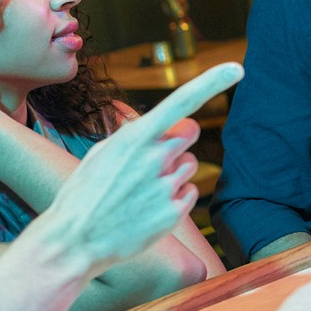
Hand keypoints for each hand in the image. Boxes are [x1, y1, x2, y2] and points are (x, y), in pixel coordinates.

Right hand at [37, 63, 244, 275]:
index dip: (211, 83)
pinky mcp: (174, 213)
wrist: (74, 241)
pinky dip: (175, 199)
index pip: (180, 102)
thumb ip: (137, 135)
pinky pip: (190, 193)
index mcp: (134, 138)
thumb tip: (168, 126)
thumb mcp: (103, 153)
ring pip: (190, 166)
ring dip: (173, 174)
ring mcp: (166, 186)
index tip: (236, 69)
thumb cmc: (85, 194)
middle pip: (189, 134)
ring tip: (141, 192)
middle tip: (152, 161)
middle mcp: (155, 158)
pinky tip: (148, 209)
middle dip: (177, 142)